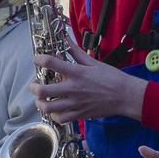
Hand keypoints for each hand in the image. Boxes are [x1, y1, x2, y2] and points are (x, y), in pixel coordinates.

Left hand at [31, 42, 146, 122]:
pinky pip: (60, 118)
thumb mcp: (93, 62)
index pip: (50, 63)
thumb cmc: (111, 77)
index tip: (37, 59)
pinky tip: (55, 109)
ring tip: (41, 99)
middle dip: (34, 87)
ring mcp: (75, 103)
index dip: (39, 59)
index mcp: (76, 73)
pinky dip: (54, 115)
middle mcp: (72, 88)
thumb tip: (66, 38)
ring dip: (40, 103)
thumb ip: (76, 51)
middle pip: (42, 90)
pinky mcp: (79, 114)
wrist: (125, 96)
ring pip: (48, 107)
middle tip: (35, 84)